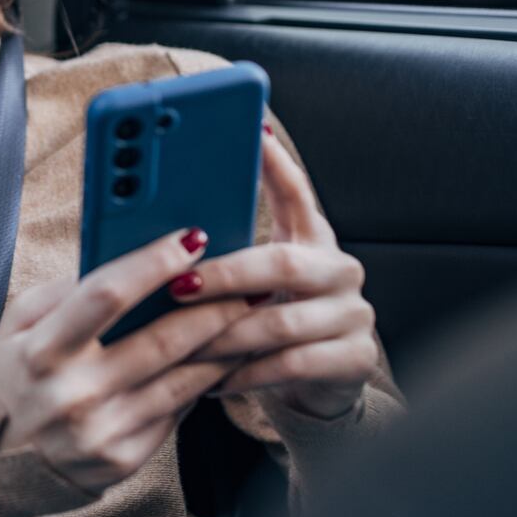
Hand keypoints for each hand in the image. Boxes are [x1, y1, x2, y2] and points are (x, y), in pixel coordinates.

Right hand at [0, 228, 259, 495]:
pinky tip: (225, 357)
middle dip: (213, 305)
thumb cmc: (13, 376)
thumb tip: (129, 254)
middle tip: (250, 279)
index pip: (106, 295)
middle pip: (161, 339)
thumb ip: (67, 291)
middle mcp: (72, 395)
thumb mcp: (18, 326)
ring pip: (182, 379)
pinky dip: (204, 381)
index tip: (193, 237)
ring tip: (250, 313)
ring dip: (223, 343)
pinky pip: (175, 411)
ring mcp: (100, 433)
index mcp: (40, 351)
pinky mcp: (123, 460)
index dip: (154, 262)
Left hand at [169, 124, 380, 420]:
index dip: (275, 161)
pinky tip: (212, 381)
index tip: (251, 128)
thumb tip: (162, 235)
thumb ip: (228, 255)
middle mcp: (340, 269)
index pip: (296, 190)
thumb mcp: (254, 285)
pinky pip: (290, 365)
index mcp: (314, 238)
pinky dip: (244, 374)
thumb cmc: (271, 323)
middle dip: (223, 276)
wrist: (319, 389)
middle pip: (281, 263)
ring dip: (222, 335)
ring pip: (279, 321)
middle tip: (177, 286)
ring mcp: (352, 314)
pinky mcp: (354, 358)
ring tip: (180, 346)